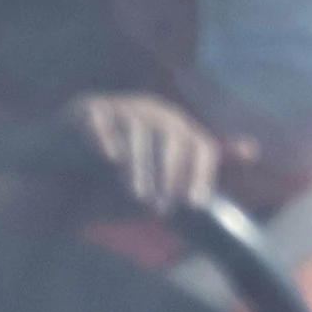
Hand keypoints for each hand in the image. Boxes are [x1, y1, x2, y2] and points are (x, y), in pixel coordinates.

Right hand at [66, 92, 247, 212]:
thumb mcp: (160, 183)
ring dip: (138, 167)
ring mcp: (121, 106)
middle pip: (173, 137)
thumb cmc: (117, 183)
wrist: (61, 178)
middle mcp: (154, 111)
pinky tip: (108, 157)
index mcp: (177, 128)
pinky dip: (106, 138)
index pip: (201, 145)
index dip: (199, 175)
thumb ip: (198, 169)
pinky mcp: (88, 108)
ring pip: (139, 132)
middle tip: (159, 205)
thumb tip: (251, 148)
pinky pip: (102, 120)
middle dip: (168, 175)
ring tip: (135, 194)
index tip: (193, 204)